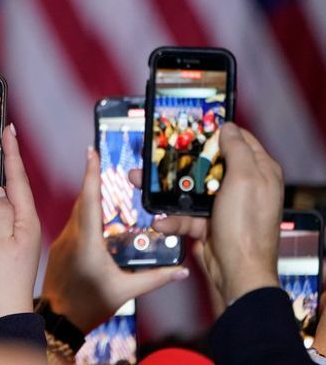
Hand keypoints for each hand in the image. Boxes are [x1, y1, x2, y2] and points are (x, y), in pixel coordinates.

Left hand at [40, 147, 188, 332]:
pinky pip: (72, 223)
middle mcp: (72, 236)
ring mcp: (62, 241)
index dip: (91, 174)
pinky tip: (93, 214)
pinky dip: (83, 213)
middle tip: (95, 157)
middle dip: (90, 178)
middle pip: (82, 200)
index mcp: (88, 242)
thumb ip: (155, 279)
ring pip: (75, 211)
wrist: (58, 319)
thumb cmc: (89, 306)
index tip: (90, 151)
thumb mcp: (125, 292)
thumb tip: (184, 271)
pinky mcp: (59, 248)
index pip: (90, 200)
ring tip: (96, 178)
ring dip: (87, 195)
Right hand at [151, 123, 281, 303]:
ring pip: (188, 188)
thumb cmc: (247, 228)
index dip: (216, 131)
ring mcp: (223, 205)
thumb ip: (236, 150)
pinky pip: (183, 214)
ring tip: (140, 183)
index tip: (192, 125)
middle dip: (180, 160)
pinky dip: (170, 218)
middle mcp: (242, 186)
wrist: (236, 272)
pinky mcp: (207, 222)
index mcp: (258, 171)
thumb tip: (228, 127)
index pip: (238, 140)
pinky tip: (160, 220)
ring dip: (164, 189)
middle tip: (157, 152)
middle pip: (207, 163)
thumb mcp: (244, 180)